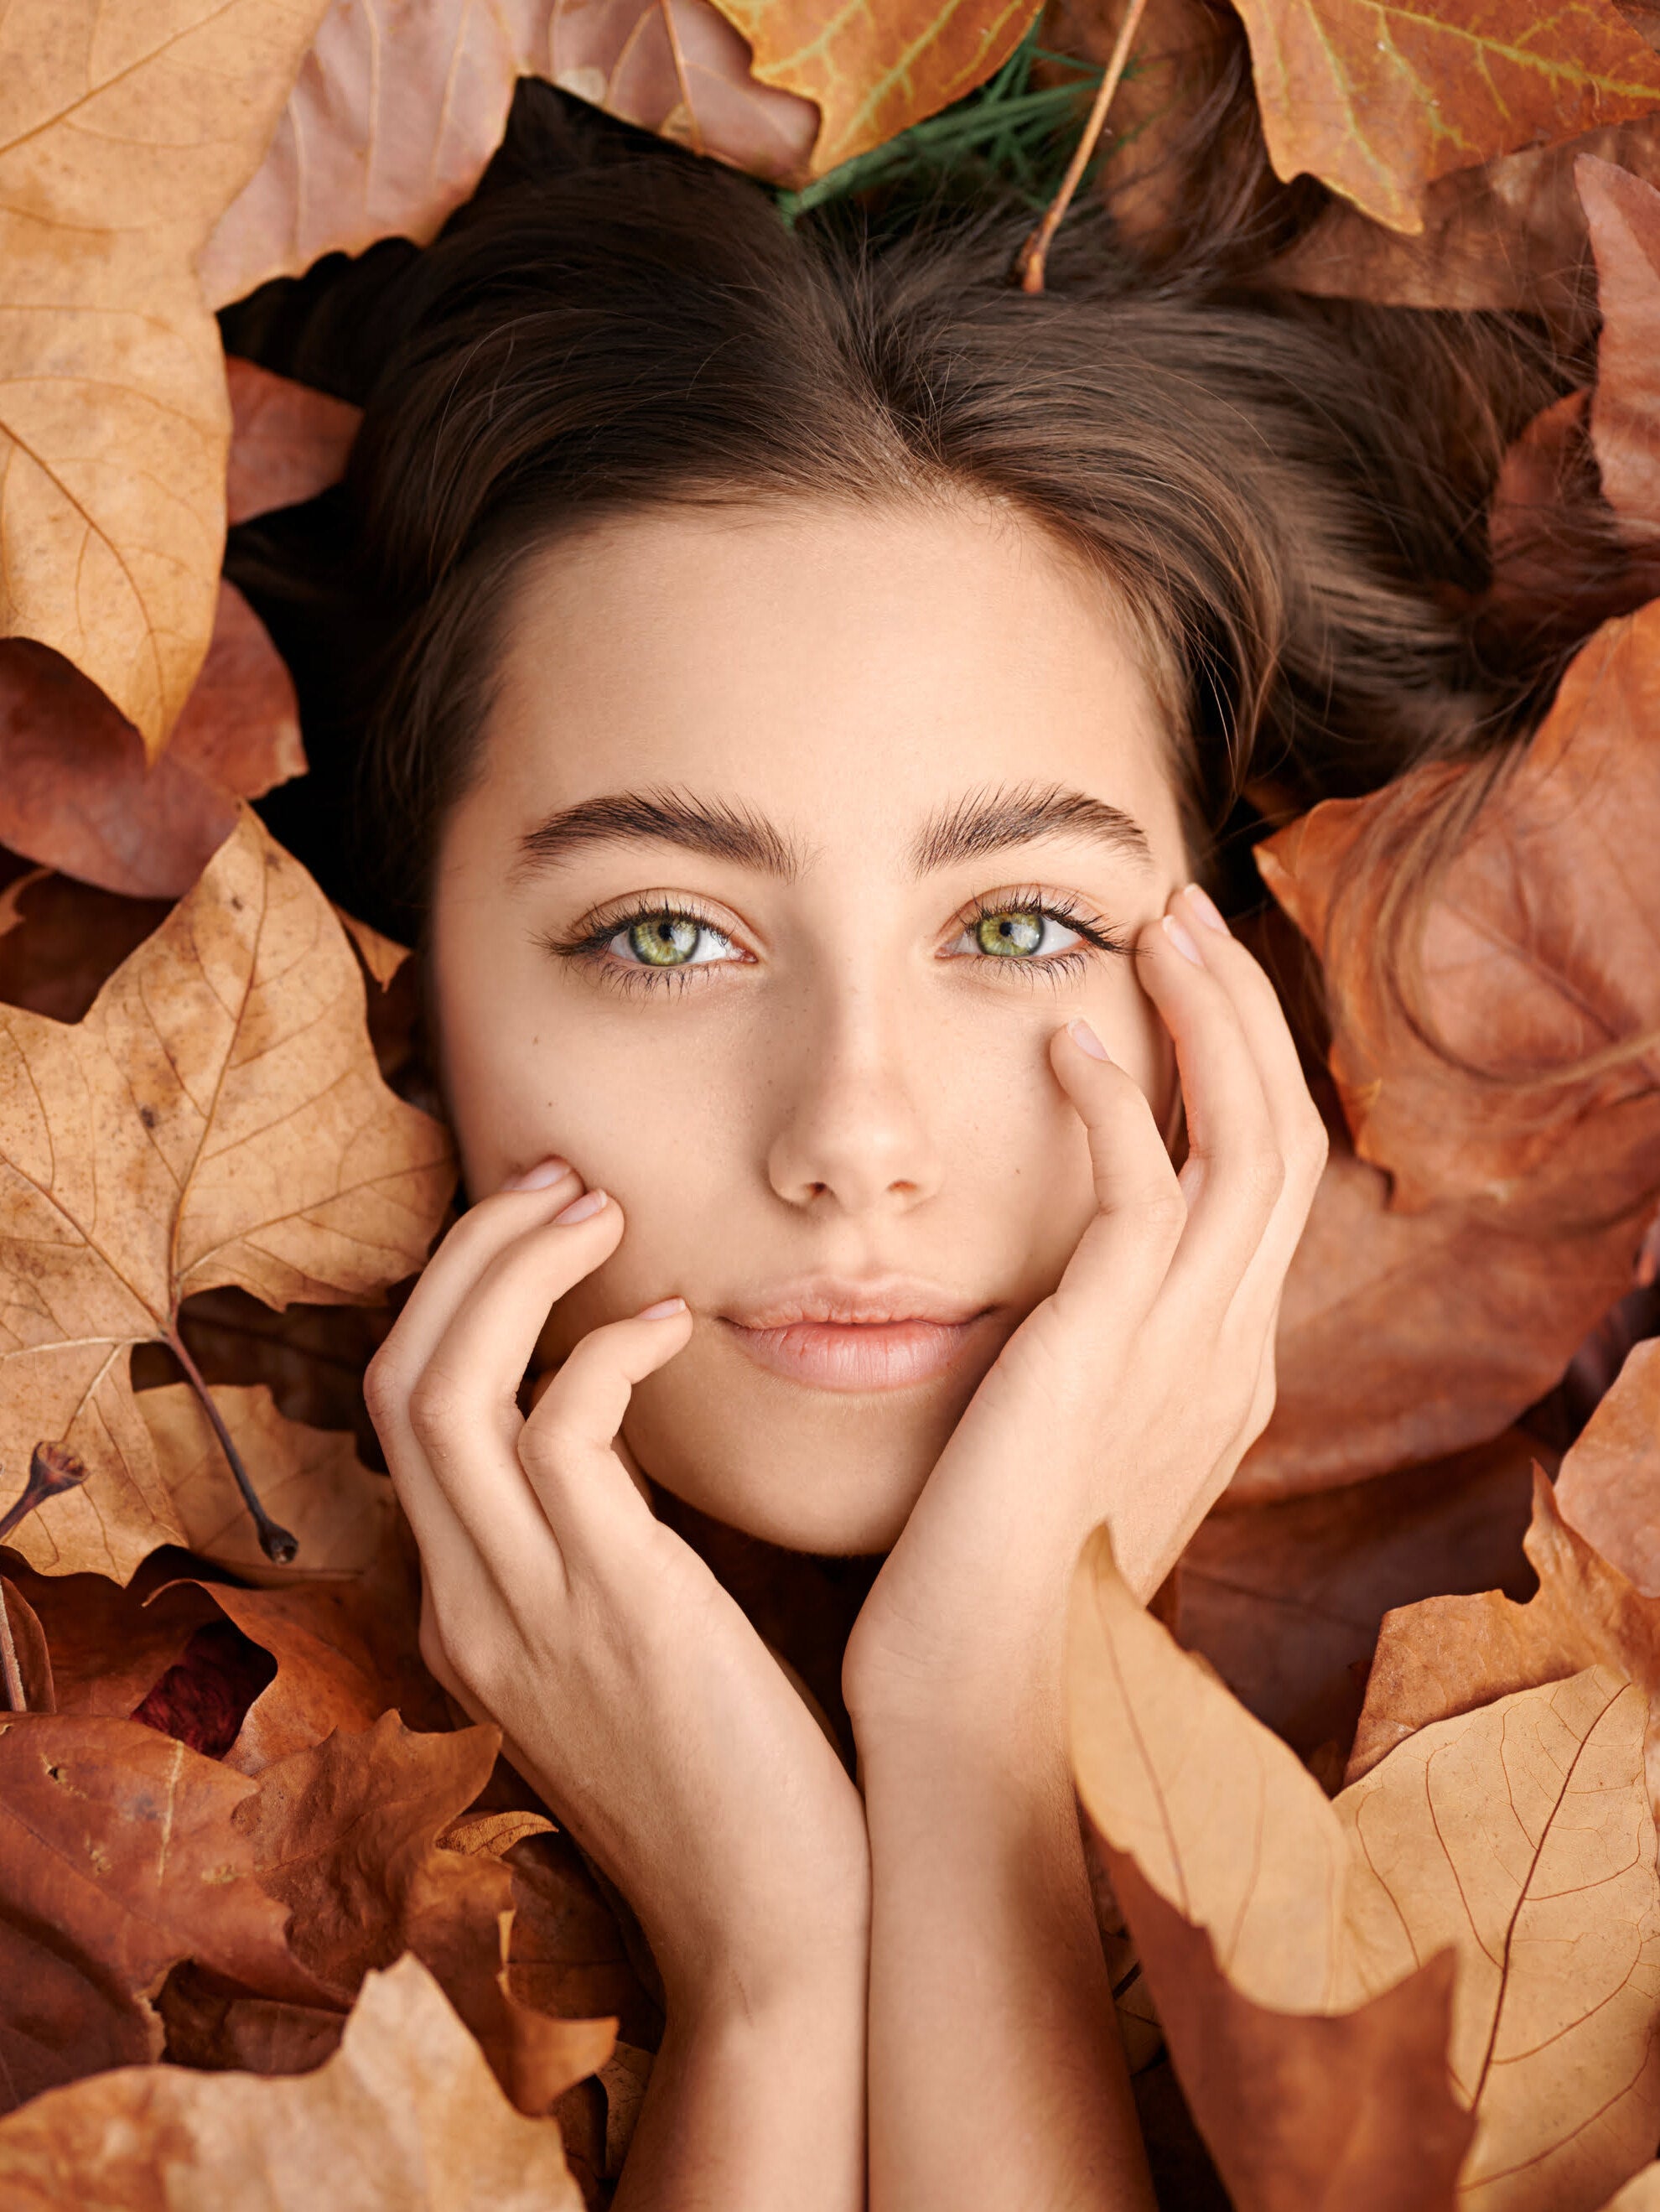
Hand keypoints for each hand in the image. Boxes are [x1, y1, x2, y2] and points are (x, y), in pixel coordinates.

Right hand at [364, 1167, 869, 2013]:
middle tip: (556, 1178)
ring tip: (599, 1208)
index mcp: (469, 1609)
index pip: (407, 1417)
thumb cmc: (737, 1783)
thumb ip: (609, 1552)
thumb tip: (639, 1447)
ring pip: (447, 1389)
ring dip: (513, 1271)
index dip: (457, 1300)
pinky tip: (673, 1323)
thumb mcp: (636, 1652)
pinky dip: (606, 1349)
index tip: (538, 1228)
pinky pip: (560, 1430)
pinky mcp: (614, 1604)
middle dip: (465, 1254)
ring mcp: (526, 1605)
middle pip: (400, 1378)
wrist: (776, 1932)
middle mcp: (469, 1600)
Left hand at [843, 883, 1326, 1748]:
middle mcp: (1230, 1355)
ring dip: (1207, 1020)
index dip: (1240, 1071)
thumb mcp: (1058, 1457)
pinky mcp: (1108, 1357)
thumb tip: (1038, 1304)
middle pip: (1286, 1137)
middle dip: (1243, 1014)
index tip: (1181, 988)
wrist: (978, 1717)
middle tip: (1182, 915)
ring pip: (1249, 1141)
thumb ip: (1075, 1367)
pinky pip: (1147, 1192)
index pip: (1267, 1185)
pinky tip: (1067, 1043)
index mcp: (1222, 1374)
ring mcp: (1185, 1357)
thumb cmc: (987, 1592)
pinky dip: (1118, 1103)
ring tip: (1150, 926)